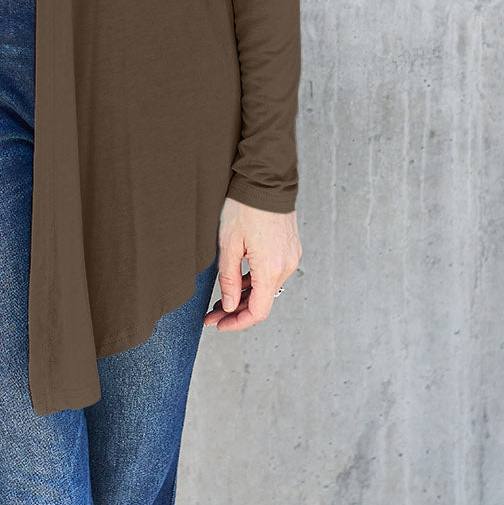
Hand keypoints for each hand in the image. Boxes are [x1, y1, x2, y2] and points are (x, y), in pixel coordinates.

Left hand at [202, 196, 300, 330]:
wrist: (266, 180)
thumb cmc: (244, 207)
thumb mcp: (228, 244)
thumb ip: (229, 279)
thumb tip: (228, 305)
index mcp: (270, 269)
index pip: (257, 311)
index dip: (236, 323)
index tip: (218, 324)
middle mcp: (286, 266)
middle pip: (262, 302)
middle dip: (236, 311)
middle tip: (212, 314)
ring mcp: (290, 257)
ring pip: (267, 288)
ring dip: (245, 297)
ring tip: (221, 299)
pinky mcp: (290, 248)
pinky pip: (273, 273)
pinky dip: (256, 282)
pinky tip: (238, 280)